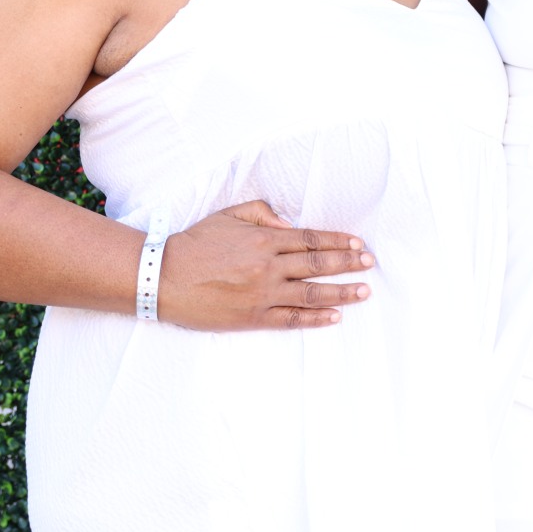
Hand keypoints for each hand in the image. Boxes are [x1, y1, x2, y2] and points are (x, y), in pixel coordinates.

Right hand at [154, 200, 373, 331]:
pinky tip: (335, 317)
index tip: (358, 244)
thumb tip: (289, 222)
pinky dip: (315, 318)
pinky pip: (291, 319)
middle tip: (369, 264)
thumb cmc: (195, 244)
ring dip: (342, 292)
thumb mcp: (228, 215)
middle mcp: (268, 265)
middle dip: (348, 263)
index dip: (338, 241)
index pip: (311, 239)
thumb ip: (262, 212)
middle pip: (318, 263)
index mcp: (264, 238)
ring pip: (312, 292)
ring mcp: (262, 293)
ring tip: (364, 291)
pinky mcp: (253, 317)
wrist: (163, 277)